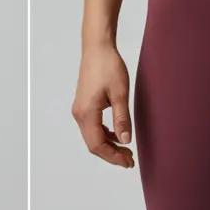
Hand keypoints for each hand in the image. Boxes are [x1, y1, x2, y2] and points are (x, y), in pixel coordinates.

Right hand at [71, 42, 134, 167]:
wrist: (97, 47)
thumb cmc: (108, 66)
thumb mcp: (120, 93)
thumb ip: (122, 118)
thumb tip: (125, 141)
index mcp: (87, 112)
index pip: (98, 144)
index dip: (113, 156)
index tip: (128, 162)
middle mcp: (79, 113)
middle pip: (93, 144)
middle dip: (111, 154)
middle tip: (130, 159)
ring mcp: (80, 108)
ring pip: (92, 136)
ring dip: (108, 145)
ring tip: (126, 150)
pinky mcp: (83, 103)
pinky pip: (92, 126)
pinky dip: (104, 134)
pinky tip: (116, 134)